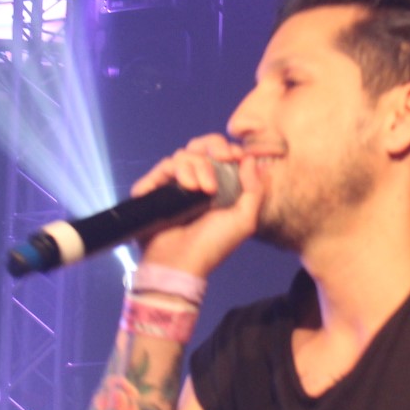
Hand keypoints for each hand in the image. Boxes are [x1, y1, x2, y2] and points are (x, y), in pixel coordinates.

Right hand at [130, 134, 265, 276]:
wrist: (180, 263)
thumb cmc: (213, 245)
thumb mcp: (244, 220)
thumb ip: (254, 189)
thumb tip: (249, 158)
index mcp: (218, 186)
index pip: (219, 153)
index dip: (226, 148)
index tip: (234, 155)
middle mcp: (196, 182)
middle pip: (200, 147)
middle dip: (212, 149)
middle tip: (221, 160)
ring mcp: (175, 186)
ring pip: (183, 155)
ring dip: (196, 166)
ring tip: (199, 189)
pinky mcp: (155, 190)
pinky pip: (161, 168)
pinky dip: (172, 171)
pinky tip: (184, 186)